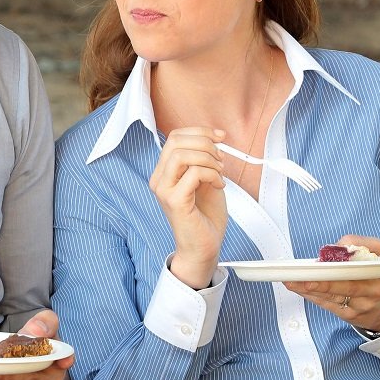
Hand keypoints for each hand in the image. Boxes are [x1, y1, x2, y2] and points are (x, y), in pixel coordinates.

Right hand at [150, 127, 228, 288]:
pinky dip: (212, 174)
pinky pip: (194, 173)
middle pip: (176, 141)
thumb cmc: (205, 217)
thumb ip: (204, 160)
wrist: (204, 247)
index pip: (175, 137)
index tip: (220, 137)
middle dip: (205, 143)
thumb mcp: (206, 180)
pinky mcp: (174, 201)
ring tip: (220, 173)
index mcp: (164, 172)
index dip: (200, 132)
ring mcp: (164, 190)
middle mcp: (159, 179)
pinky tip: (219, 185)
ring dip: (208, 159)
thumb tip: (213, 140)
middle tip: (220, 158)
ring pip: (182, 154)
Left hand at [282, 235, 379, 330]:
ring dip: (311, 287)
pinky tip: (296, 288)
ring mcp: (364, 303)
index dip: (354, 249)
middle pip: (350, 284)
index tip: (340, 247)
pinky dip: (310, 295)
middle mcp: (376, 286)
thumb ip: (357, 247)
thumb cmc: (371, 278)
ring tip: (292, 281)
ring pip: (334, 295)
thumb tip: (335, 248)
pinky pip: (327, 304)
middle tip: (307, 277)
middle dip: (327, 281)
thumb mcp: (373, 259)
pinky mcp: (351, 314)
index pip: (373, 253)